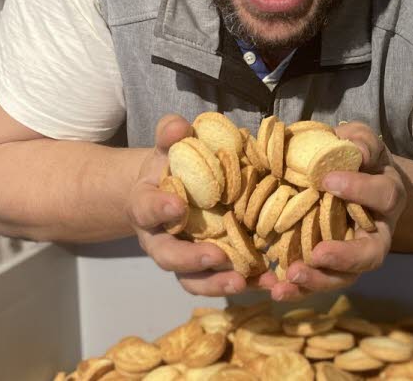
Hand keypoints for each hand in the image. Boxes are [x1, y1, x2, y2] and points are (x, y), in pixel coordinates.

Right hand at [127, 114, 246, 295]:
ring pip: (191, 279)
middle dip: (191, 259)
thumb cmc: (169, 167)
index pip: (147, 209)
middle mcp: (159, 239)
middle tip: (217, 257)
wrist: (167, 192)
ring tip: (241, 283)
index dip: (159, 209)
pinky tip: (267, 284)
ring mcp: (182, 258)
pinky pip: (218, 282)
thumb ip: (170, 135)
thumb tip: (178, 127)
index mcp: (146, 206)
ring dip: (216, 284)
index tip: (177, 206)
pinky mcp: (206, 269)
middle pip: (167, 257)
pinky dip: (242, 285)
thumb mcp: (167, 147)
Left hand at [260, 121, 405, 300]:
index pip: (383, 196)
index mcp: (387, 198)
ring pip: (346, 277)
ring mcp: (356, 254)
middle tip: (317, 254)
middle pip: (372, 254)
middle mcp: (378, 232)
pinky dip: (298, 288)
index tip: (326, 180)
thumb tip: (345, 142)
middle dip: (345, 257)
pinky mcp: (333, 267)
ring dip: (318, 280)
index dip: (359, 189)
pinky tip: (273, 287)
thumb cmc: (360, 161)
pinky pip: (319, 281)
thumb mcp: (363, 143)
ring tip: (289, 278)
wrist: (364, 185)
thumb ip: (358, 140)